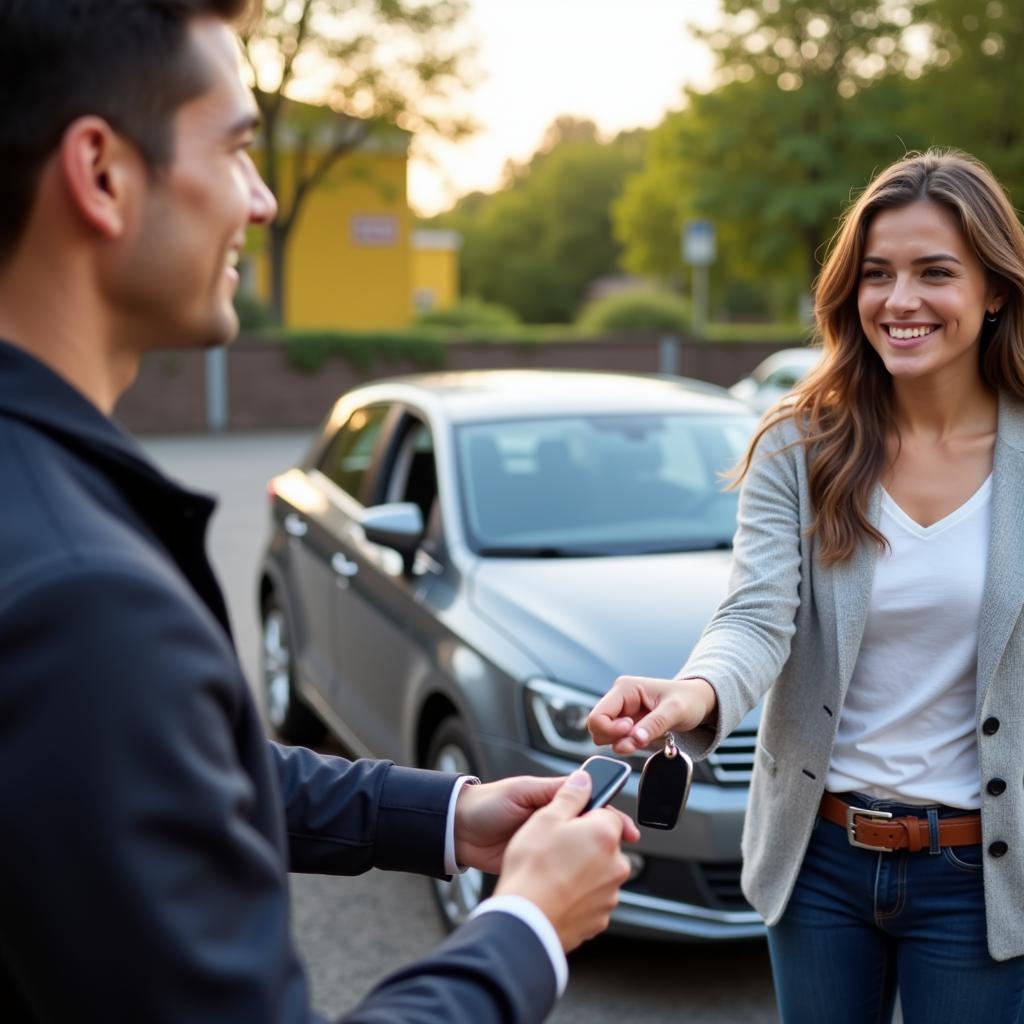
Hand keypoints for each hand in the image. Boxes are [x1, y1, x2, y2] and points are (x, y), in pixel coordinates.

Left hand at [454, 775, 637, 872]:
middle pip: (589, 835)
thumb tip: (585, 780)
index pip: (591, 807)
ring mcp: (547, 847)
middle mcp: (554, 824)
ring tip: (601, 874)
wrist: (458, 832)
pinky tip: (582, 886)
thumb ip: (553, 790)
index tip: (627, 831)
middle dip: (605, 845)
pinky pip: (561, 873)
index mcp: (553, 801)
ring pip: (578, 856)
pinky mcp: (537, 867)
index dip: (610, 818)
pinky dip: (573, 878)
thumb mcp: (523, 791)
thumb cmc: (487, 804)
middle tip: (617, 857)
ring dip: (591, 864)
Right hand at [493, 771, 638, 952]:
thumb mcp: (545, 817)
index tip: (570, 822)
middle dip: (584, 844)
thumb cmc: (532, 868)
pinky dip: (576, 895)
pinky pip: (589, 899)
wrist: (524, 920)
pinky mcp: (598, 920)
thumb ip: (570, 794)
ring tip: (550, 872)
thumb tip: (584, 779)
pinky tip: (553, 892)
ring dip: (580, 870)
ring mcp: (608, 896)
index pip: (608, 814)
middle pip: (604, 845)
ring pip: (597, 873)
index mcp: (605, 835)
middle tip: (555, 846)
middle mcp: (615, 866)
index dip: (586, 815)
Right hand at [587, 675, 716, 755]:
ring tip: (646, 737)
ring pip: (605, 736)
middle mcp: (619, 699)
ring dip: (623, 743)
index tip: (633, 732)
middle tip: (641, 737)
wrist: (699, 702)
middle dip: (616, 739)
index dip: (611, 730)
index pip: (597, 716)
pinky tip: (645, 739)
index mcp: (624, 688)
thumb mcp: (675, 710)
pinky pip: (618, 740)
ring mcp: (622, 712)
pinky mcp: (627, 724)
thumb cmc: (689, 699)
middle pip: (596, 728)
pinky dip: (629, 745)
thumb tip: (634, 739)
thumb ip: (654, 725)